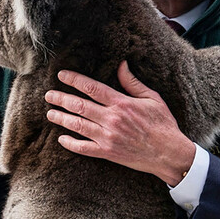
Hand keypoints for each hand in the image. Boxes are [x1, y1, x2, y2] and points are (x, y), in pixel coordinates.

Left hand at [45, 61, 195, 185]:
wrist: (169, 153)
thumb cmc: (163, 125)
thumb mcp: (153, 99)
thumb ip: (133, 83)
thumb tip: (121, 65)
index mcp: (122, 103)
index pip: (92, 88)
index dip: (74, 80)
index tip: (62, 76)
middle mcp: (112, 119)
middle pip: (79, 105)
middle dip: (61, 98)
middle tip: (49, 95)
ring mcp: (108, 137)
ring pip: (77, 125)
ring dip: (61, 118)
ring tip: (50, 113)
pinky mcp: (108, 153)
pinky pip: (83, 148)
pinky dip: (70, 143)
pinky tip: (62, 139)